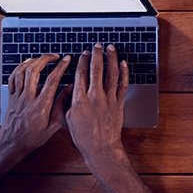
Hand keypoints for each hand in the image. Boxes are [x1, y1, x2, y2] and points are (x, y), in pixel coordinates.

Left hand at [0, 54, 71, 154]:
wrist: (12, 142)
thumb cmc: (34, 136)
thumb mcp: (54, 125)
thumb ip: (62, 105)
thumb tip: (70, 89)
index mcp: (41, 105)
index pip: (52, 80)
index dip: (61, 67)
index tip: (67, 59)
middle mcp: (28, 98)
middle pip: (34, 71)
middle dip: (45, 59)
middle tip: (55, 56)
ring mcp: (18, 96)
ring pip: (22, 72)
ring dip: (33, 61)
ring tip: (42, 58)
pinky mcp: (11, 96)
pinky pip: (13, 77)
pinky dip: (20, 67)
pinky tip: (27, 64)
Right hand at [66, 44, 128, 164]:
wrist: (100, 146)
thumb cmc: (83, 135)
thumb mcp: (68, 117)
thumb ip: (69, 101)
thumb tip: (70, 88)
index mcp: (79, 99)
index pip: (80, 74)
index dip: (82, 61)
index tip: (83, 53)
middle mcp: (95, 96)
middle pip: (96, 69)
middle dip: (96, 55)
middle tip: (97, 46)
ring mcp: (109, 98)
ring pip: (111, 73)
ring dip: (111, 59)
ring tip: (111, 49)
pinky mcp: (119, 102)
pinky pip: (123, 84)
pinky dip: (124, 72)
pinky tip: (123, 64)